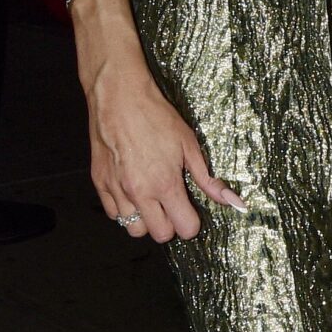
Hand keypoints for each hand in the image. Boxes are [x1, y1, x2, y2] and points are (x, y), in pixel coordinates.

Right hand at [84, 48, 244, 241]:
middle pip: (159, 234)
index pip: (183, 229)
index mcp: (164, 184)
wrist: (118, 96)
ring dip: (146, 219)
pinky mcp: (99, 183)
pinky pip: (113, 214)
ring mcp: (116, 190)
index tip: (192, 211)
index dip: (192, 223)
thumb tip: (232, 201)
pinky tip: (133, 191)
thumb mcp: (189, 144)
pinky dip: (125, 209)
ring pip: (134, 229)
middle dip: (170, 224)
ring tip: (152, 199)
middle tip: (173, 205)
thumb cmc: (155, 116)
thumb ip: (207, 178)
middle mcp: (139, 193)